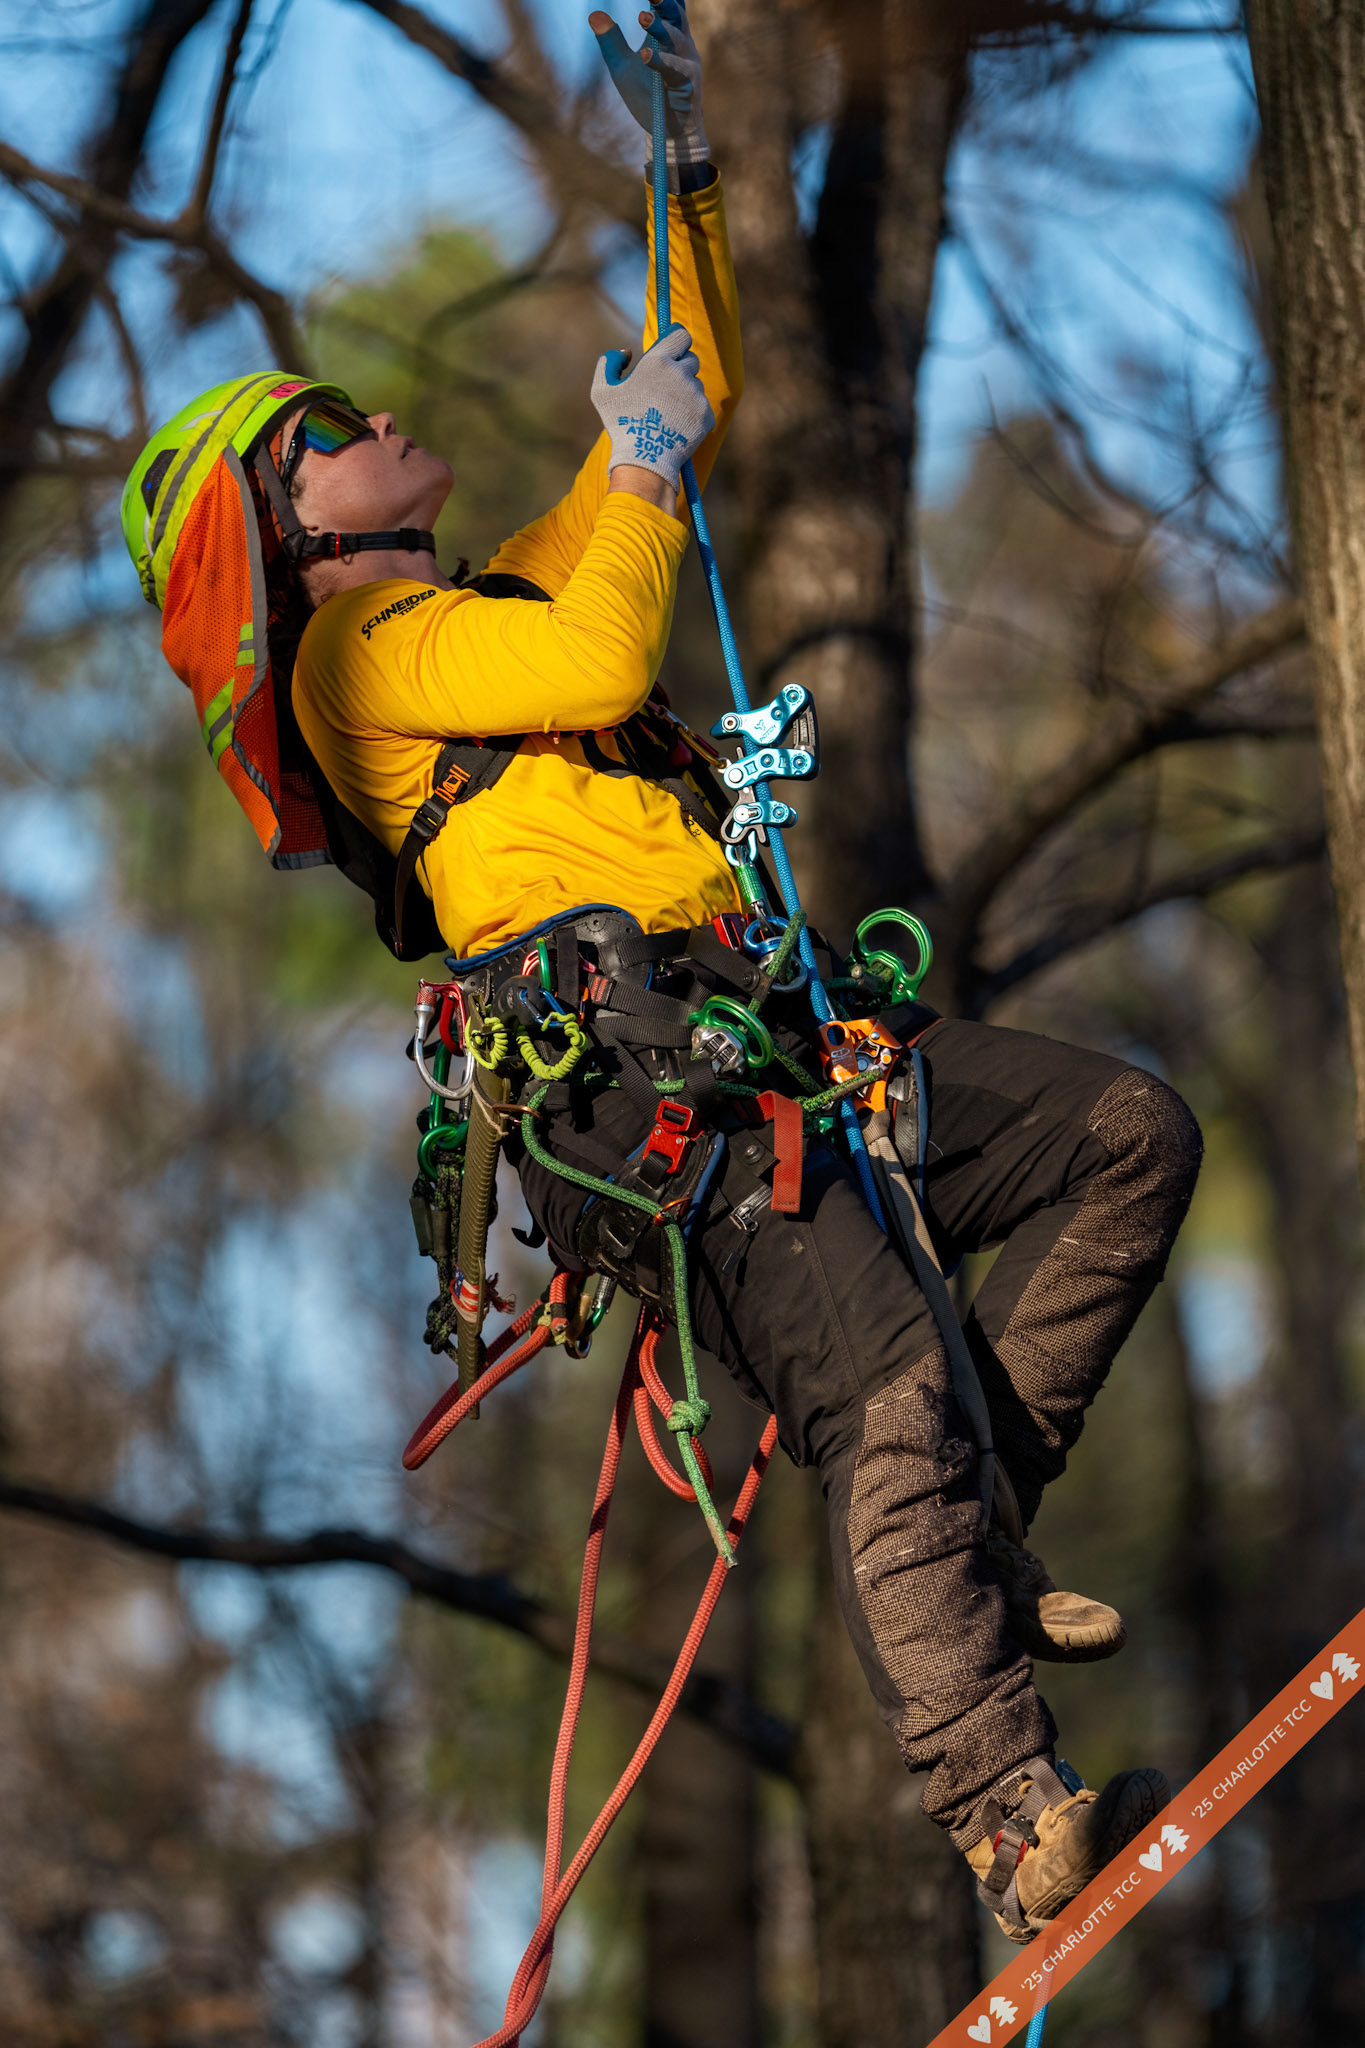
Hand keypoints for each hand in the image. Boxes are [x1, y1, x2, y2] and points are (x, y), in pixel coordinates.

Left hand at [588, 2, 708, 170]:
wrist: (666, 133)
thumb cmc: (647, 95)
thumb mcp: (622, 67)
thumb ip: (611, 41)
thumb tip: (593, 14)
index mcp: (668, 37)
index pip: (669, 10)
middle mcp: (682, 47)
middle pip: (676, 19)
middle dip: (665, 5)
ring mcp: (688, 67)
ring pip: (677, 42)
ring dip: (661, 29)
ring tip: (642, 17)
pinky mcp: (688, 88)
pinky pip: (677, 73)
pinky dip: (662, 62)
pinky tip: (646, 55)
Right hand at [591, 324, 714, 493]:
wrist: (645, 457)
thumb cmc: (621, 423)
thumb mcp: (602, 390)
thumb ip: (608, 362)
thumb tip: (626, 352)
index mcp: (658, 361)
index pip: (681, 335)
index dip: (677, 340)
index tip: (673, 348)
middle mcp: (681, 373)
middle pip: (691, 360)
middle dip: (681, 369)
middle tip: (666, 387)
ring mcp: (696, 394)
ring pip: (696, 385)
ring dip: (685, 392)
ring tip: (668, 412)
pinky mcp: (705, 414)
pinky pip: (701, 406)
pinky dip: (692, 413)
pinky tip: (676, 424)